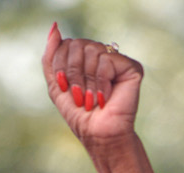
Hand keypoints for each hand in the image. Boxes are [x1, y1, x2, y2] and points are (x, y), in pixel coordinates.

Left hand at [42, 23, 143, 148]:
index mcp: (85, 57)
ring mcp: (117, 60)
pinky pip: (107, 60)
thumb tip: (54, 26)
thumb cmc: (79, 114)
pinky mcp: (132, 67)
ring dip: (87, 81)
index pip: (66, 44)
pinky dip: (101, 81)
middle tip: (79, 96)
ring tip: (92, 99)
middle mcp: (102, 55)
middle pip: (78, 44)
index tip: (65, 88)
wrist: (98, 134)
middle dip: (72, 73)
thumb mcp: (56, 84)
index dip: (61, 66)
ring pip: (92, 50)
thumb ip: (51, 56)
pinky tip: (105, 97)